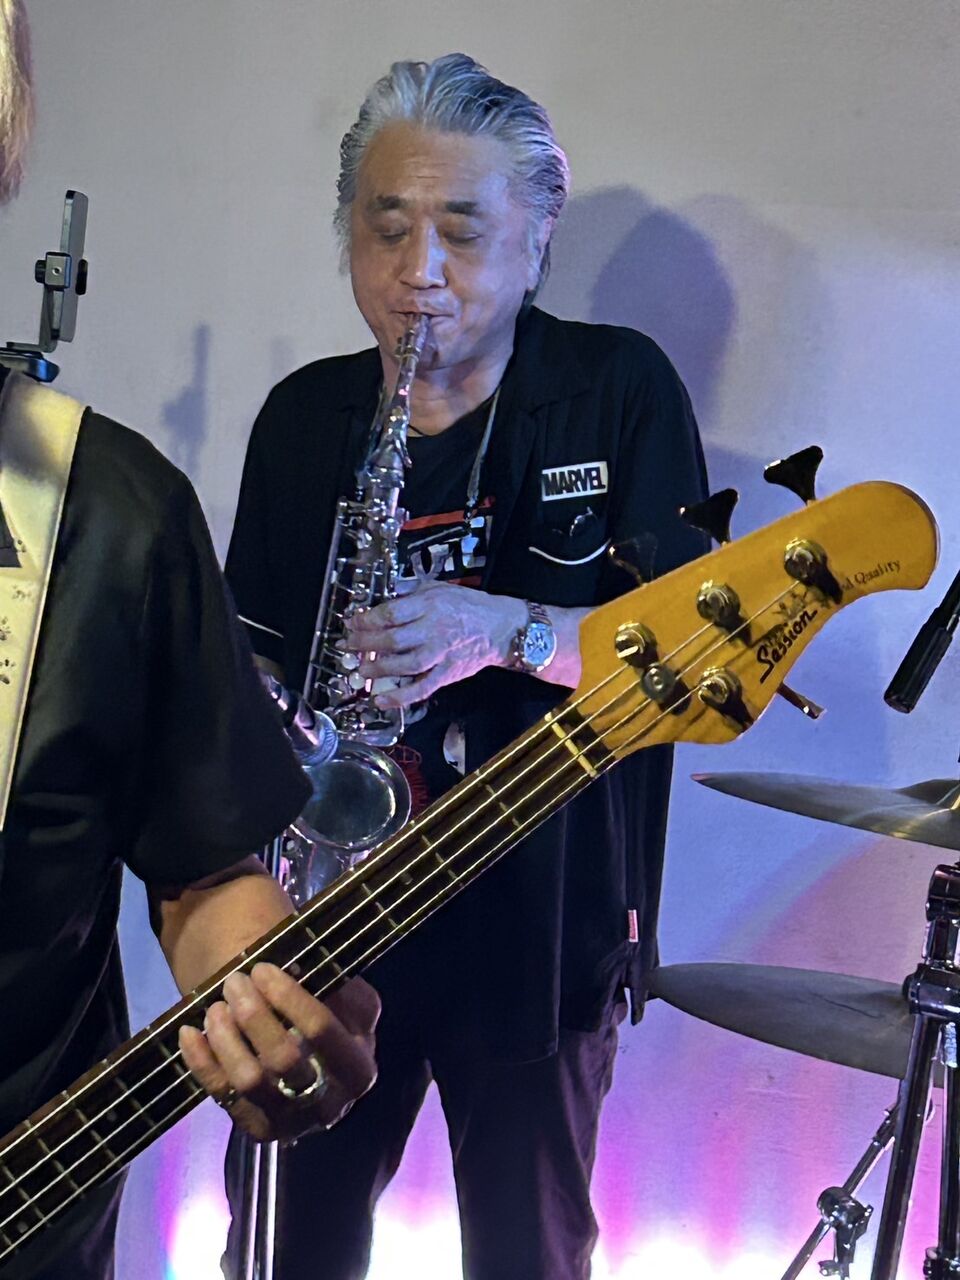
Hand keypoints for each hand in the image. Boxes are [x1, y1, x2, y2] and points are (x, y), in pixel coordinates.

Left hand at [179, 966, 378, 1141]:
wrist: (308, 1055)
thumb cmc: (323, 1014)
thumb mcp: (340, 998)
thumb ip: (327, 983)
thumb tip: (290, 966)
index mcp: (358, 1067)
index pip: (321, 1028)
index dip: (288, 996)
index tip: (262, 969)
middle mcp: (330, 1103)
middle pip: (284, 1057)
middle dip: (253, 1015)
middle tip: (233, 982)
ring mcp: (292, 1121)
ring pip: (250, 1080)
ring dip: (226, 1038)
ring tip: (214, 1006)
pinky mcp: (258, 1128)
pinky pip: (223, 1096)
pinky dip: (202, 1061)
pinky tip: (189, 1032)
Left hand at [345, 579, 525, 707]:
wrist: (500, 628)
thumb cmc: (470, 606)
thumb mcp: (440, 588)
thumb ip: (412, 593)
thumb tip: (386, 600)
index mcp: (430, 605)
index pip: (390, 613)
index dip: (366, 620)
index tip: (352, 623)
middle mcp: (434, 629)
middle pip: (393, 640)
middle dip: (365, 644)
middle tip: (350, 646)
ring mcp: (441, 653)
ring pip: (404, 665)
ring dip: (378, 669)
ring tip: (362, 670)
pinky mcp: (447, 673)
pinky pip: (422, 688)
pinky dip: (400, 697)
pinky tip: (381, 700)